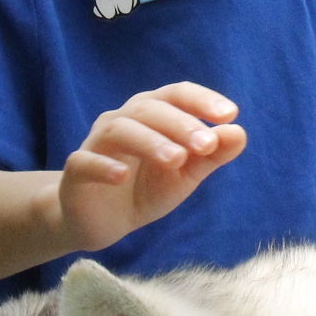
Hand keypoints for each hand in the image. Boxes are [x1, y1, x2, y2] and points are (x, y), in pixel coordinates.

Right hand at [55, 82, 245, 253]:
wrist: (102, 221)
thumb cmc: (145, 188)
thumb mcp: (184, 175)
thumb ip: (211, 156)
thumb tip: (239, 133)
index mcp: (151, 114)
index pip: (176, 94)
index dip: (202, 100)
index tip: (229, 115)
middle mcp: (122, 120)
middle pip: (149, 109)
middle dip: (181, 124)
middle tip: (206, 144)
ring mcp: (96, 143)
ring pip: (119, 130)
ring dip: (150, 141)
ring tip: (175, 159)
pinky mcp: (76, 171)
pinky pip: (84, 161)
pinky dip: (103, 165)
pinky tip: (121, 176)